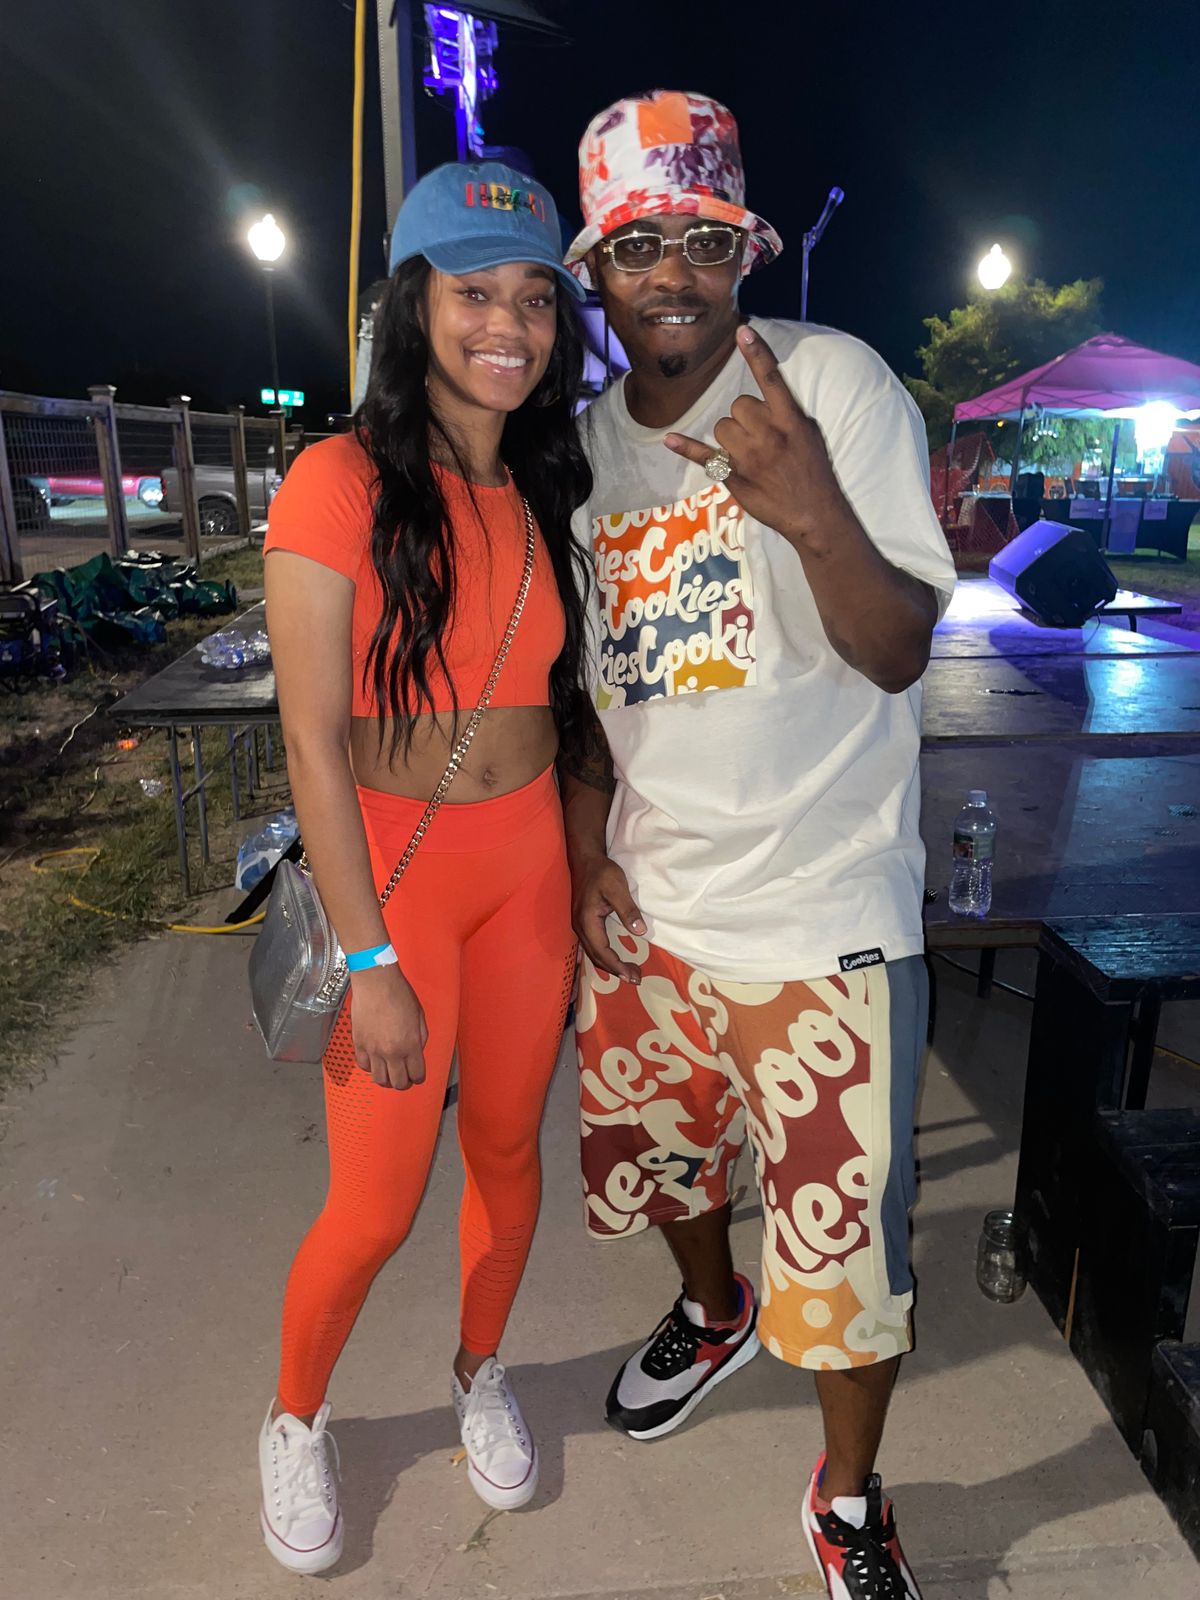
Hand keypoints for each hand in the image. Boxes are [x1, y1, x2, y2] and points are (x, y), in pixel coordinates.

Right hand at [348, 965, 428, 1089]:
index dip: (419, 1078)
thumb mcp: (419, 1016)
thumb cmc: (399, 994)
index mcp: (410, 1045)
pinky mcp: (359, 1044)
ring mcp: (373, 1050)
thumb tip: (416, 1052)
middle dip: (404, 1084)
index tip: (418, 1076)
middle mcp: (391, 1052)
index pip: (416, 1075)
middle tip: (405, 1078)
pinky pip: (363, 1066)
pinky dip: (370, 1068)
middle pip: (398, 1083)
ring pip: (379, 1080)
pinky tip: (375, 1061)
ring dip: (386, 1080)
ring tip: (389, 1074)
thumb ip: (420, 1038)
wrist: (376, 983)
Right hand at [571, 853, 644, 984]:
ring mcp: (579, 925)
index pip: (602, 952)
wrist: (585, 859)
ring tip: (627, 971)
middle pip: (596, 957)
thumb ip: (628, 910)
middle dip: (615, 970)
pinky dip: (603, 956)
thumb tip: (640, 932)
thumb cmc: (602, 872)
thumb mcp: (617, 887)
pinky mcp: (582, 921)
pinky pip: (591, 945)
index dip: (618, 966)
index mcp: (587, 921)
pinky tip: (612, 958)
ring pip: (592, 953)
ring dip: (609, 964)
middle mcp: (580, 927)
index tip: (634, 975)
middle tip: (635, 978)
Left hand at [664, 324, 843, 544]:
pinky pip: (704, 456)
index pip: (771, 379)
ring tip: (750, 455)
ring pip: (722, 427)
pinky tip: (669, 439)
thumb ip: (787, 414)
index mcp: (791, 420)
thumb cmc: (813, 472)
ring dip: (730, 436)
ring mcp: (750, 456)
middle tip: (760, 438)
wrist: (815, 514)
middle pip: (739, 405)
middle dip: (744, 417)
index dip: (756, 353)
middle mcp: (769, 434)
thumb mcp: (809, 435)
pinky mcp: (735, 476)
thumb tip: (766, 396)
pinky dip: (684, 447)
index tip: (742, 330)